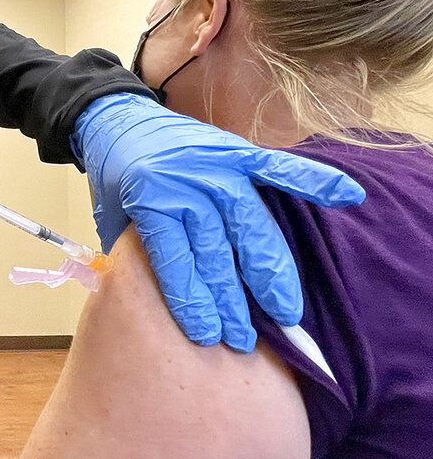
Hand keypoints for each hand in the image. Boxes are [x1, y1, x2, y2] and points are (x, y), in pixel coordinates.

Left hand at [71, 93, 364, 351]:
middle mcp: (185, 184)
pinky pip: (277, 168)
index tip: (209, 336)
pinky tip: (346, 197)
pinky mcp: (236, 152)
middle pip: (216, 252)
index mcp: (148, 201)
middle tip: (245, 339)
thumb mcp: (112, 218)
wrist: (119, 119)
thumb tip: (156, 307)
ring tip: (284, 311)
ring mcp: (215, 166)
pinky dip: (312, 180)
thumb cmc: (116, 179)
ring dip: (267, 271)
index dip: (193, 301)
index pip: (176, 261)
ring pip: (249, 226)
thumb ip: (135, 254)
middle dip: (232, 300)